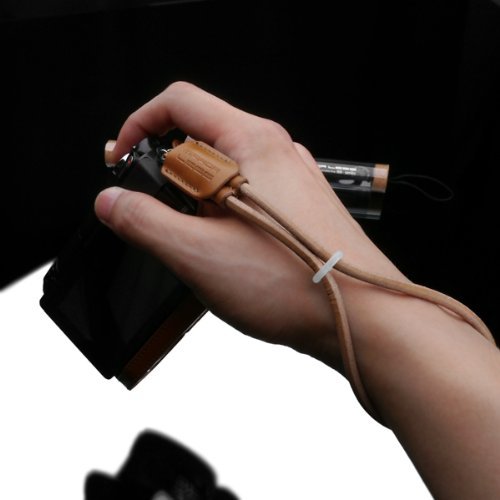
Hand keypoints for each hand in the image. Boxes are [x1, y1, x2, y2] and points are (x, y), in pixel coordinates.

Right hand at [95, 81, 403, 369]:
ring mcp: (290, 178)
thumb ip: (145, 222)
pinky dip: (223, 214)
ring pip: (223, 171)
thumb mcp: (199, 255)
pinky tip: (230, 251)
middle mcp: (276, 152)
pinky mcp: (297, 206)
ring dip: (196, 201)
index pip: (179, 104)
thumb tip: (113, 202)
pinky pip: (247, 194)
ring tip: (203, 244)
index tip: (122, 160)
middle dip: (167, 175)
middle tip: (163, 218)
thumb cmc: (298, 285)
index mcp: (252, 144)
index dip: (138, 126)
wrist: (362, 317)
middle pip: (200, 138)